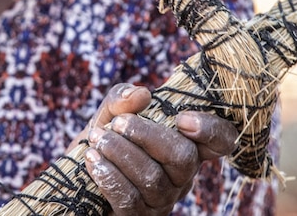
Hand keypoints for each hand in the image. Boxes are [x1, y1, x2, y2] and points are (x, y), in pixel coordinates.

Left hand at [79, 83, 236, 214]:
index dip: (212, 130)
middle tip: (118, 123)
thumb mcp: (111, 112)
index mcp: (185, 145)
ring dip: (121, 153)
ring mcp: (161, 200)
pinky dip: (109, 176)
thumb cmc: (105, 139)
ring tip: (97, 139)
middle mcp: (180, 177)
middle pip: (183, 157)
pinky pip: (130, 199)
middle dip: (148, 135)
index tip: (182, 118)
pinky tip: (93, 160)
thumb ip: (123, 98)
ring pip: (152, 178)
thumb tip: (140, 95)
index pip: (221, 141)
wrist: (75, 173)